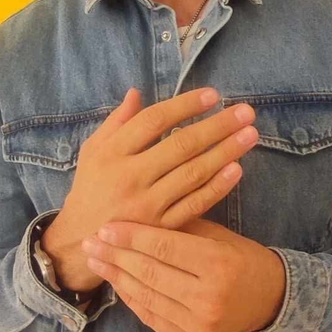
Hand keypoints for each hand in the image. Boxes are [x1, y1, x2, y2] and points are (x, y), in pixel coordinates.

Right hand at [41, 87, 258, 292]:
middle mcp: (130, 177)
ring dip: (225, 152)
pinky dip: (217, 187)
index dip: (184, 106)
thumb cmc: (91, 187)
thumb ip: (116, 122)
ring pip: (192, 174)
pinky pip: (194, 205)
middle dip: (216, 126)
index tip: (213, 95)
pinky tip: (237, 170)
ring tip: (250, 135)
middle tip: (246, 112)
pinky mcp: (161, 228)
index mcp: (112, 152)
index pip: (153, 121)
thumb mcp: (93, 150)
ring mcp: (147, 205)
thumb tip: (137, 92)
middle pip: (180, 146)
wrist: (81, 239)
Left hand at [79, 217, 286, 331]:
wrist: (271, 297)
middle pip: (150, 273)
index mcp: (218, 263)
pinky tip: (116, 282)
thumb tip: (135, 215)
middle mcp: (209, 297)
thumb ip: (179, 228)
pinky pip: (153, 317)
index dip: (131, 237)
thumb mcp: (216, 234)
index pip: (164, 248)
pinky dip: (132, 298)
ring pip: (147, 297)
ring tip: (95, 261)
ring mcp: (200, 324)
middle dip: (116, 256)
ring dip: (116, 278)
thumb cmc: (241, 256)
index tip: (106, 227)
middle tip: (90, 242)